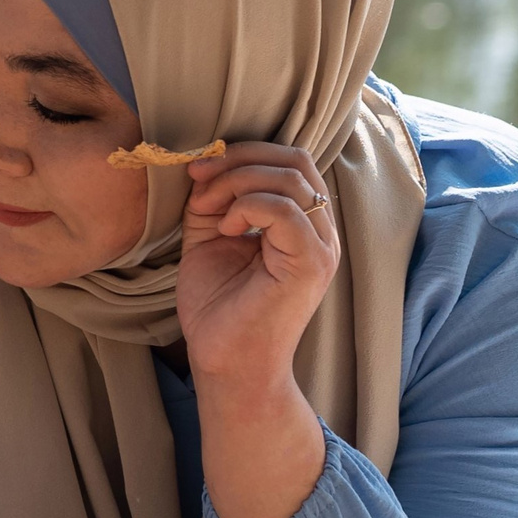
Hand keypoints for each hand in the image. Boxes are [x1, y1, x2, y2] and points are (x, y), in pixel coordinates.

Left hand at [175, 144, 338, 388]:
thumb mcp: (210, 240)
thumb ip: (212, 203)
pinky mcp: (311, 264)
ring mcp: (321, 247)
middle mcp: (320, 231)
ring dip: (236, 183)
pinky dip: (247, 208)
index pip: (289, 160)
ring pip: (290, 179)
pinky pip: (286, 210)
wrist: (226, 363)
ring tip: (207, 211)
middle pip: (295, 159)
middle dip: (239, 159)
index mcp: (301, 223)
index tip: (196, 170)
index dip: (242, 153)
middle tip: (198, 178)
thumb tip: (203, 167)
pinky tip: (225, 231)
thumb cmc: (220, 310)